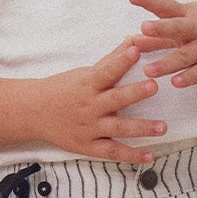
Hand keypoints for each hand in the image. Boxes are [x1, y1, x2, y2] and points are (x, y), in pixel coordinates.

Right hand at [39, 39, 165, 163]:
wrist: (34, 112)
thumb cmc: (62, 89)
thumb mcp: (84, 73)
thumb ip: (111, 60)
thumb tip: (132, 41)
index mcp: (88, 84)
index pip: (106, 70)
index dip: (121, 60)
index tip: (135, 50)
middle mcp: (90, 106)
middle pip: (115, 99)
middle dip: (135, 93)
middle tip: (154, 86)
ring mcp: (90, 128)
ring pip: (118, 128)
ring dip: (142, 128)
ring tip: (163, 126)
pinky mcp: (88, 146)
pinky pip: (112, 152)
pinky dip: (131, 155)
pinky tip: (149, 156)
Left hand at [128, 0, 196, 88]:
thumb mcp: (186, 21)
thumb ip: (158, 35)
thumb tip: (129, 41)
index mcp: (189, 13)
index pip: (166, 6)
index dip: (148, 0)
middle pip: (179, 27)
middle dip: (162, 28)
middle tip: (143, 28)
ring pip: (188, 54)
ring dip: (168, 62)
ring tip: (148, 70)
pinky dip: (190, 76)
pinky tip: (176, 82)